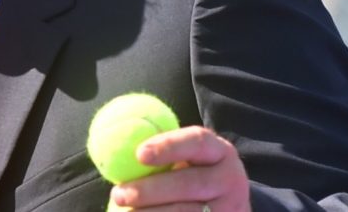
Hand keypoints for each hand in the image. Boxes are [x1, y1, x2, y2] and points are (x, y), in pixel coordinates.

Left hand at [109, 126, 249, 210]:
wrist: (227, 208)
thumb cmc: (193, 175)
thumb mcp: (188, 160)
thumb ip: (163, 153)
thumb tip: (115, 145)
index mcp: (220, 152)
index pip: (198, 141)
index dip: (169, 146)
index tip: (139, 154)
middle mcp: (231, 180)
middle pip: (190, 184)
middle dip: (151, 190)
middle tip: (119, 194)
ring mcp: (230, 209)